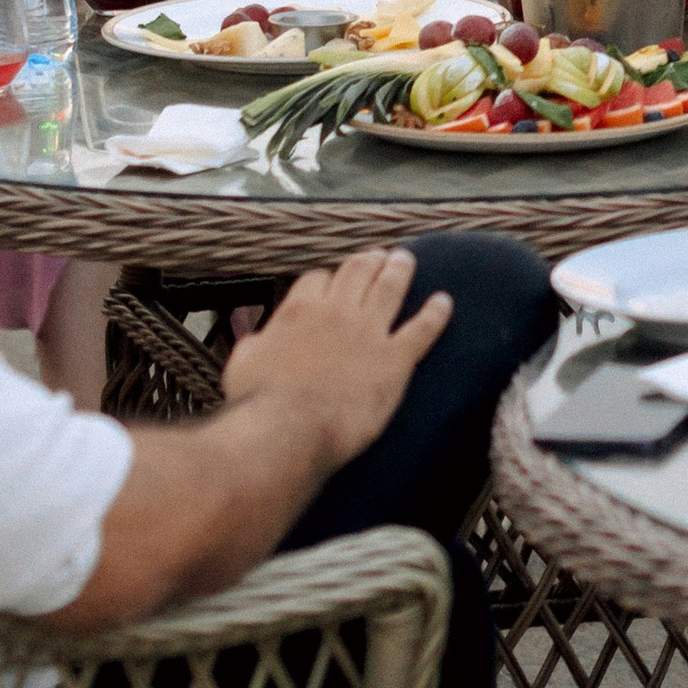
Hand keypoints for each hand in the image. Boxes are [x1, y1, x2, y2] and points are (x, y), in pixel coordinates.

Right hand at [220, 248, 453, 473]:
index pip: (317, 279)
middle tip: (379, 255)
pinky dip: (436, 313)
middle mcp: (337, 313)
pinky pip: (422, 328)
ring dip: (400, 270)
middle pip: (357, 271)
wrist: (290, 431)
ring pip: (391, 288)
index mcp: (299, 312)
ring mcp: (369, 333)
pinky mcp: (395, 360)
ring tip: (405, 260)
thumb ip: (253, 345)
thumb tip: (254, 340)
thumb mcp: (242, 365)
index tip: (331, 284)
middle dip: (368, 260)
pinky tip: (444, 302)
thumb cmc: (259, 404)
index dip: (326, 280)